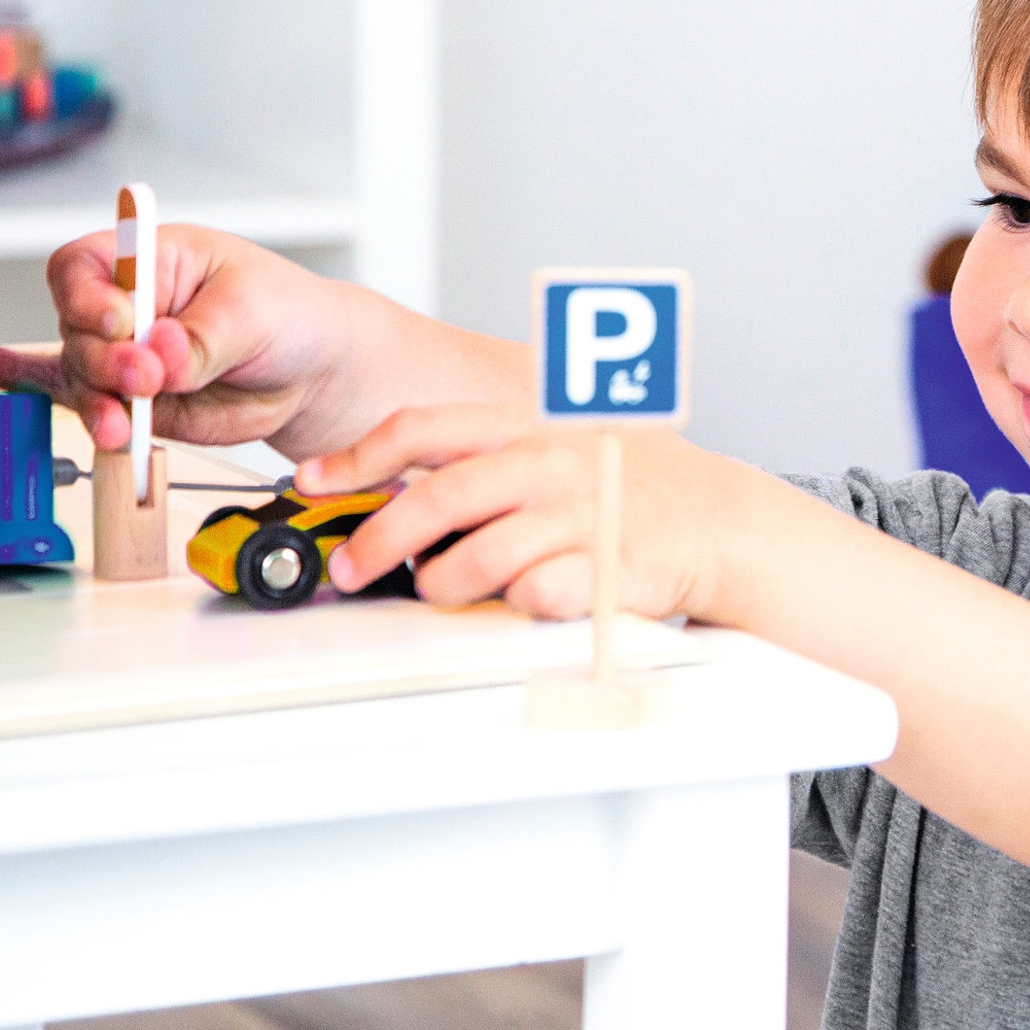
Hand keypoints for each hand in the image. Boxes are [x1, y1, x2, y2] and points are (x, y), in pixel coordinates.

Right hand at [0, 224, 365, 456]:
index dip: (91, 296)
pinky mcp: (131, 401)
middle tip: (146, 379)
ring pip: (79, 377)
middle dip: (106, 362)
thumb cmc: (290, 316)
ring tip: (121, 424)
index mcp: (151, 257)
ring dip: (96, 403)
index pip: (86, 266)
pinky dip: (20, 383)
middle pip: (77, 328)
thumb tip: (161, 354)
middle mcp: (127, 304)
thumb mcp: (254, 312)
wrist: (315, 372)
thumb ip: (204, 337)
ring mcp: (123, 355)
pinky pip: (69, 392)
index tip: (122, 321)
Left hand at [299, 406, 733, 621]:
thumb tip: (386, 484)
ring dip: (441, 583)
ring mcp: (576, 515)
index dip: (359, 456)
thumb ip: (478, 457)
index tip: (316, 481)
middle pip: (438, 498)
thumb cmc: (621, 484)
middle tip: (350, 567)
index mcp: (526, 424)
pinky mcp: (603, 569)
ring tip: (438, 589)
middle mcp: (548, 462)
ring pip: (477, 557)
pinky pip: (535, 596)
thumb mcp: (550, 445)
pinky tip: (514, 600)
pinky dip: (512, 605)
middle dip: (379, 540)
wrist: (713, 517)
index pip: (424, 428)